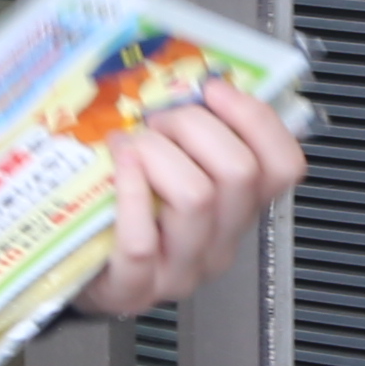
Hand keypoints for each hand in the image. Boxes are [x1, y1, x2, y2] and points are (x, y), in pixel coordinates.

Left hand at [80, 84, 304, 318]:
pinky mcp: (135, 288)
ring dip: (157, 152)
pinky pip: (141, 239)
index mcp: (237, 210)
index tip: (216, 89)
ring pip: (196, 197)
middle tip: (159, 120)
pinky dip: (127, 190)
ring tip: (131, 145)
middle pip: (240, 172)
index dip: (257, 118)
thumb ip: (192, 133)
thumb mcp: (171, 169)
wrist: (81, 273)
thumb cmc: (124, 213)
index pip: (283, 166)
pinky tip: (116, 167)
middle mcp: (219, 243)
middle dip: (194, 125)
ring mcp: (180, 270)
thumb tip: (193, 77)